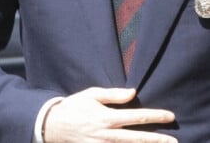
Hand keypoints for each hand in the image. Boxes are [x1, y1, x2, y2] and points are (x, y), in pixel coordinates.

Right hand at [43, 87, 176, 141]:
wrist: (55, 125)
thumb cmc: (74, 106)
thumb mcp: (91, 94)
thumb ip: (113, 95)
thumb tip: (133, 92)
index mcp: (107, 117)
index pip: (137, 117)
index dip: (155, 116)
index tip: (170, 116)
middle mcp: (109, 134)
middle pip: (139, 138)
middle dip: (158, 140)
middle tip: (175, 142)